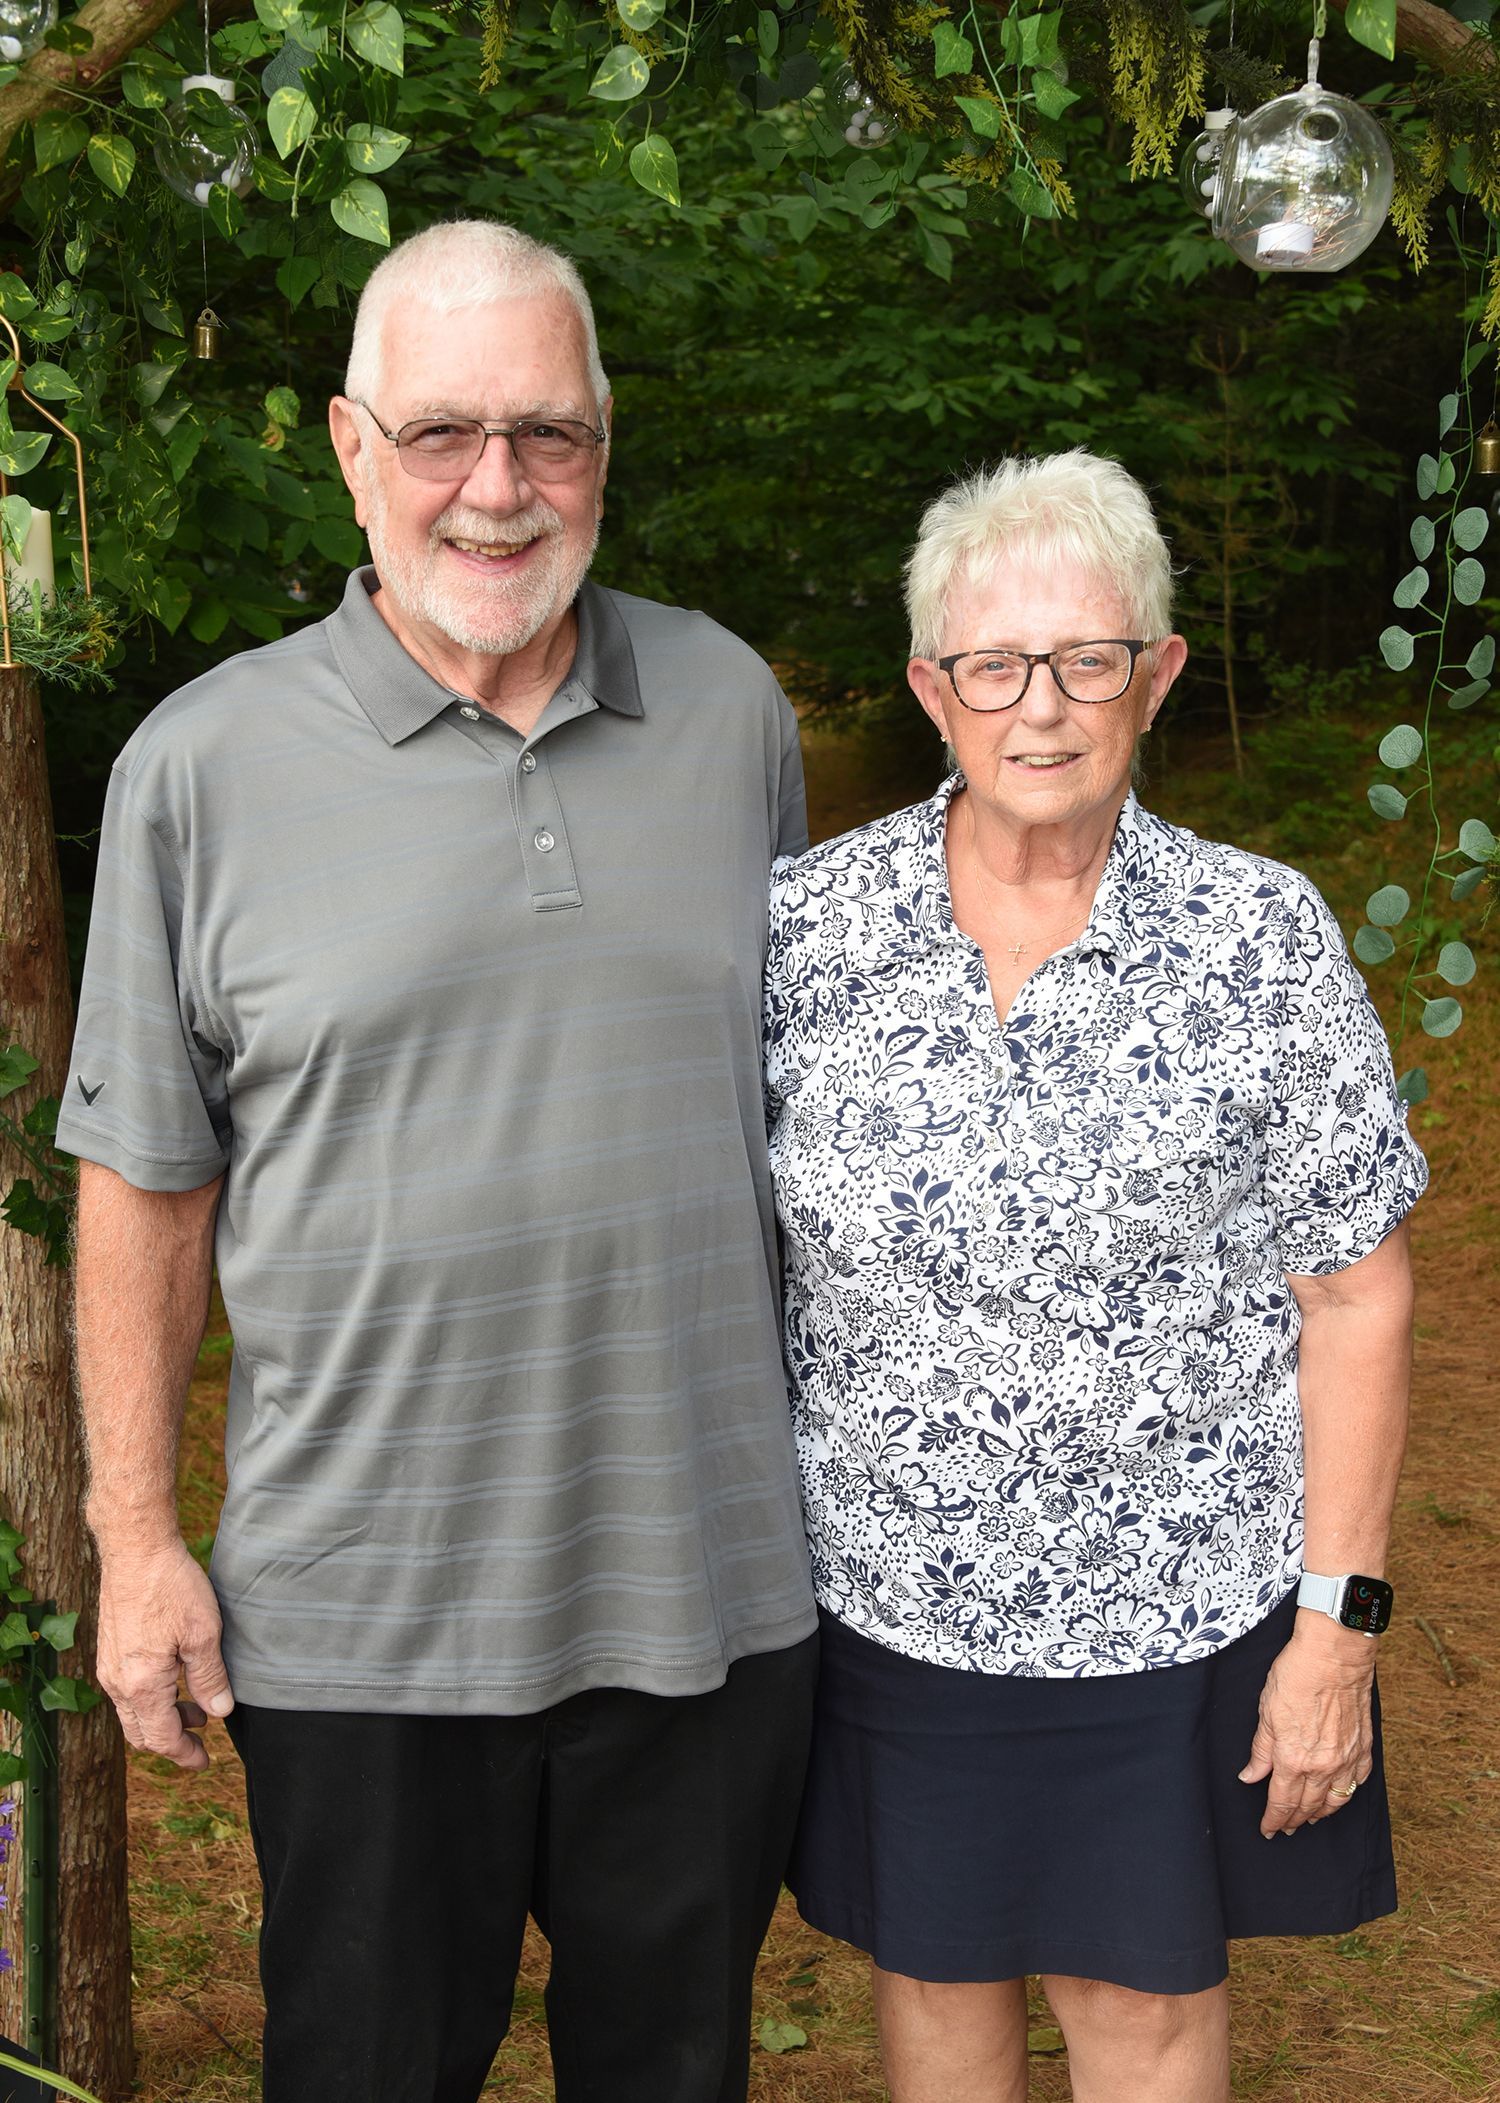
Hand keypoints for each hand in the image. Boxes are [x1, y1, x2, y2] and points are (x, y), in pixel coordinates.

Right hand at [95, 1540, 233, 1770]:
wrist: (136, 1548)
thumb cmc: (171, 1587)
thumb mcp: (203, 1634)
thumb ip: (211, 1678)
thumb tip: (219, 1713)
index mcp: (141, 1685)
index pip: (162, 1739)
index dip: (185, 1755)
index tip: (205, 1763)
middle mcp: (117, 1682)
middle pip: (141, 1732)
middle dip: (172, 1740)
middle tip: (203, 1737)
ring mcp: (108, 1666)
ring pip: (133, 1711)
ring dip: (163, 1715)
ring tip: (197, 1704)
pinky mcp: (109, 1649)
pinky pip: (126, 1689)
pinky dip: (151, 1696)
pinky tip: (176, 1676)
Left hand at [1238, 1613, 1374, 1835]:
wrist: (1334, 1655)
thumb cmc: (1296, 1675)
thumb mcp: (1266, 1711)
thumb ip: (1260, 1750)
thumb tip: (1250, 1776)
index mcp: (1293, 1759)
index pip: (1281, 1802)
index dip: (1272, 1820)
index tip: (1267, 1830)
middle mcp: (1322, 1766)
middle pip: (1307, 1806)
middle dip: (1293, 1820)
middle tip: (1285, 1829)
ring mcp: (1347, 1759)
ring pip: (1334, 1800)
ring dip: (1320, 1814)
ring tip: (1309, 1819)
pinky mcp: (1364, 1748)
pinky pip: (1356, 1781)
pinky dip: (1346, 1793)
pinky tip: (1339, 1794)